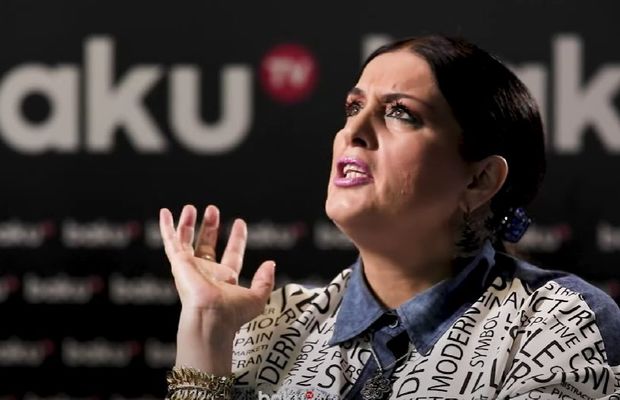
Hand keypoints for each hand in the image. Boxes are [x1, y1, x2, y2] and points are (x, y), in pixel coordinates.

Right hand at [159, 204, 275, 371]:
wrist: (211, 317)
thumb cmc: (232, 313)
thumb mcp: (257, 297)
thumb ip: (264, 280)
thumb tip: (270, 263)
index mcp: (224, 278)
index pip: (232, 253)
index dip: (237, 238)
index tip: (239, 223)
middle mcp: (206, 272)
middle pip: (207, 244)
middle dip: (211, 227)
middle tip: (213, 210)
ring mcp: (191, 267)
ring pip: (187, 240)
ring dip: (189, 224)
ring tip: (192, 208)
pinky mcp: (179, 262)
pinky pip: (171, 241)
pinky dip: (167, 227)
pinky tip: (165, 212)